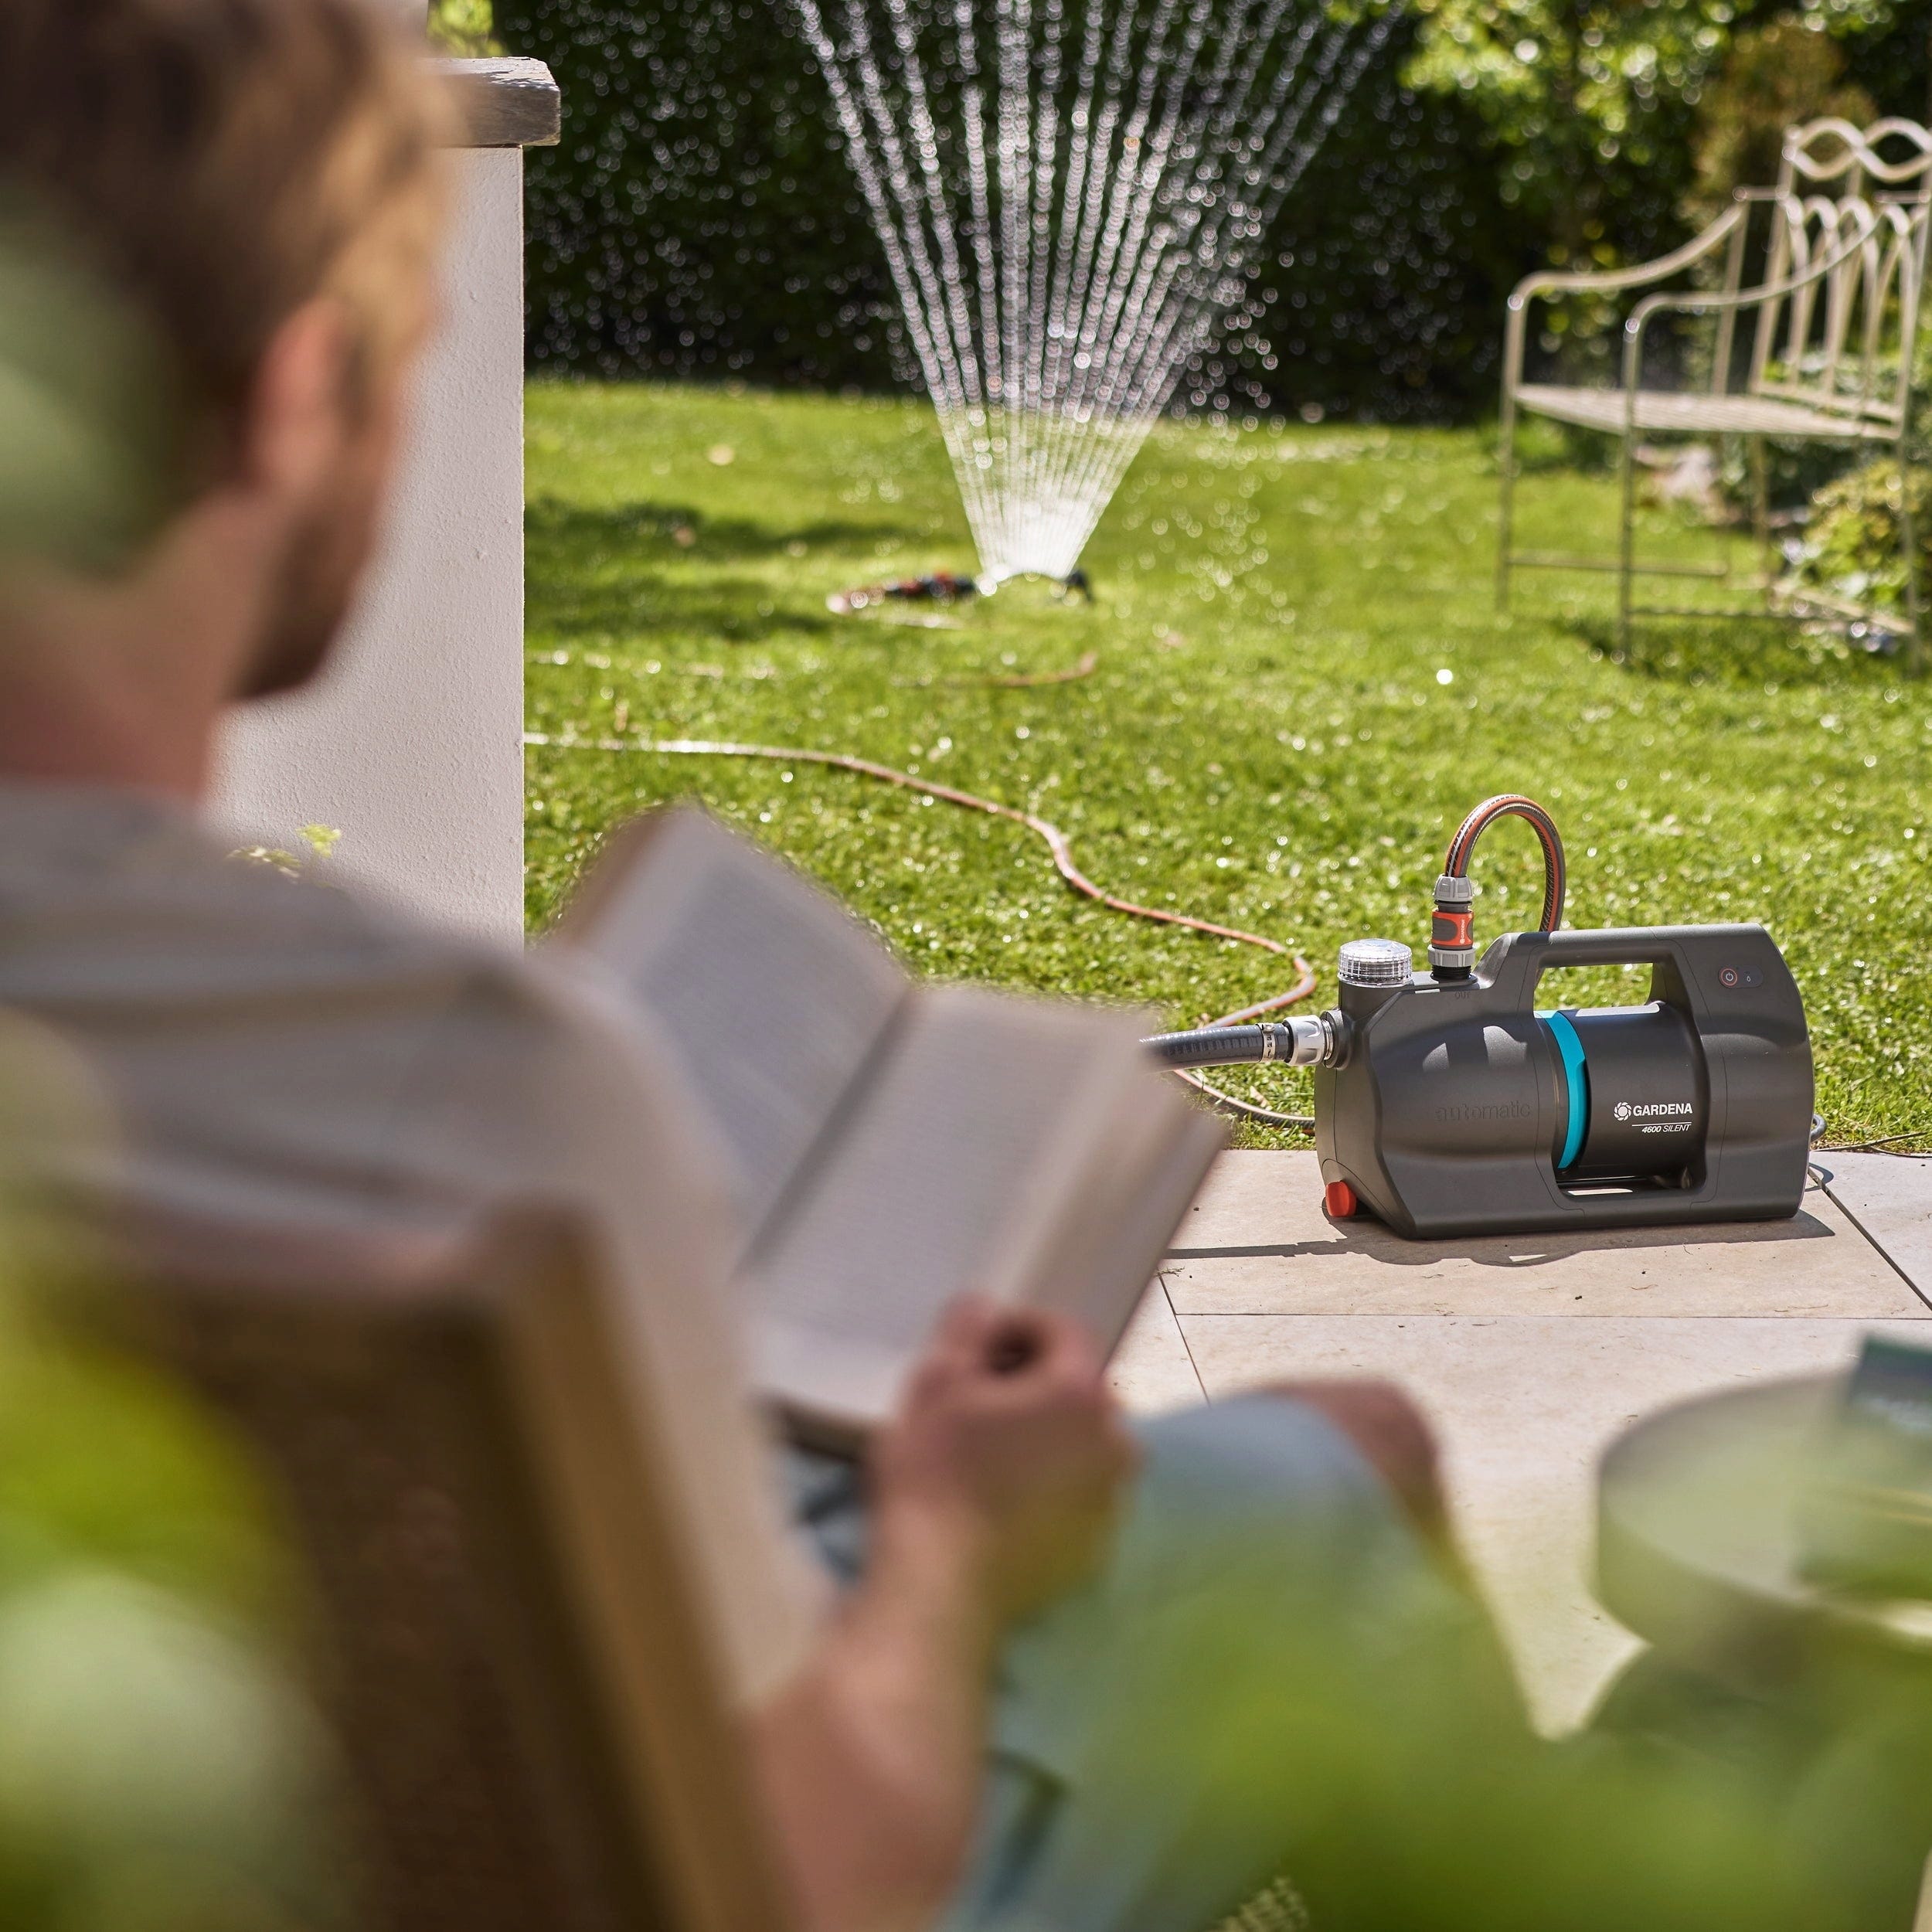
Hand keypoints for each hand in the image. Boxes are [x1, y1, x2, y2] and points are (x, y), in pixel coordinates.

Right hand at [869, 1298, 1137, 1630]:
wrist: (940, 1586)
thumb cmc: (935, 1473)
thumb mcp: (935, 1381)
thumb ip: (968, 1328)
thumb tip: (986, 1308)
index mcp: (1082, 1392)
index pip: (1063, 1331)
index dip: (1018, 1327)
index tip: (978, 1348)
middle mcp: (1115, 1441)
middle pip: (1078, 1386)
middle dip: (1034, 1381)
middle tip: (979, 1398)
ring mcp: (1111, 1500)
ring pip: (1083, 1442)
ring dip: (1046, 1433)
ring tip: (992, 1450)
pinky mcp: (1097, 1547)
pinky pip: (1079, 1493)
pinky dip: (1052, 1483)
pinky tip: (1005, 1498)